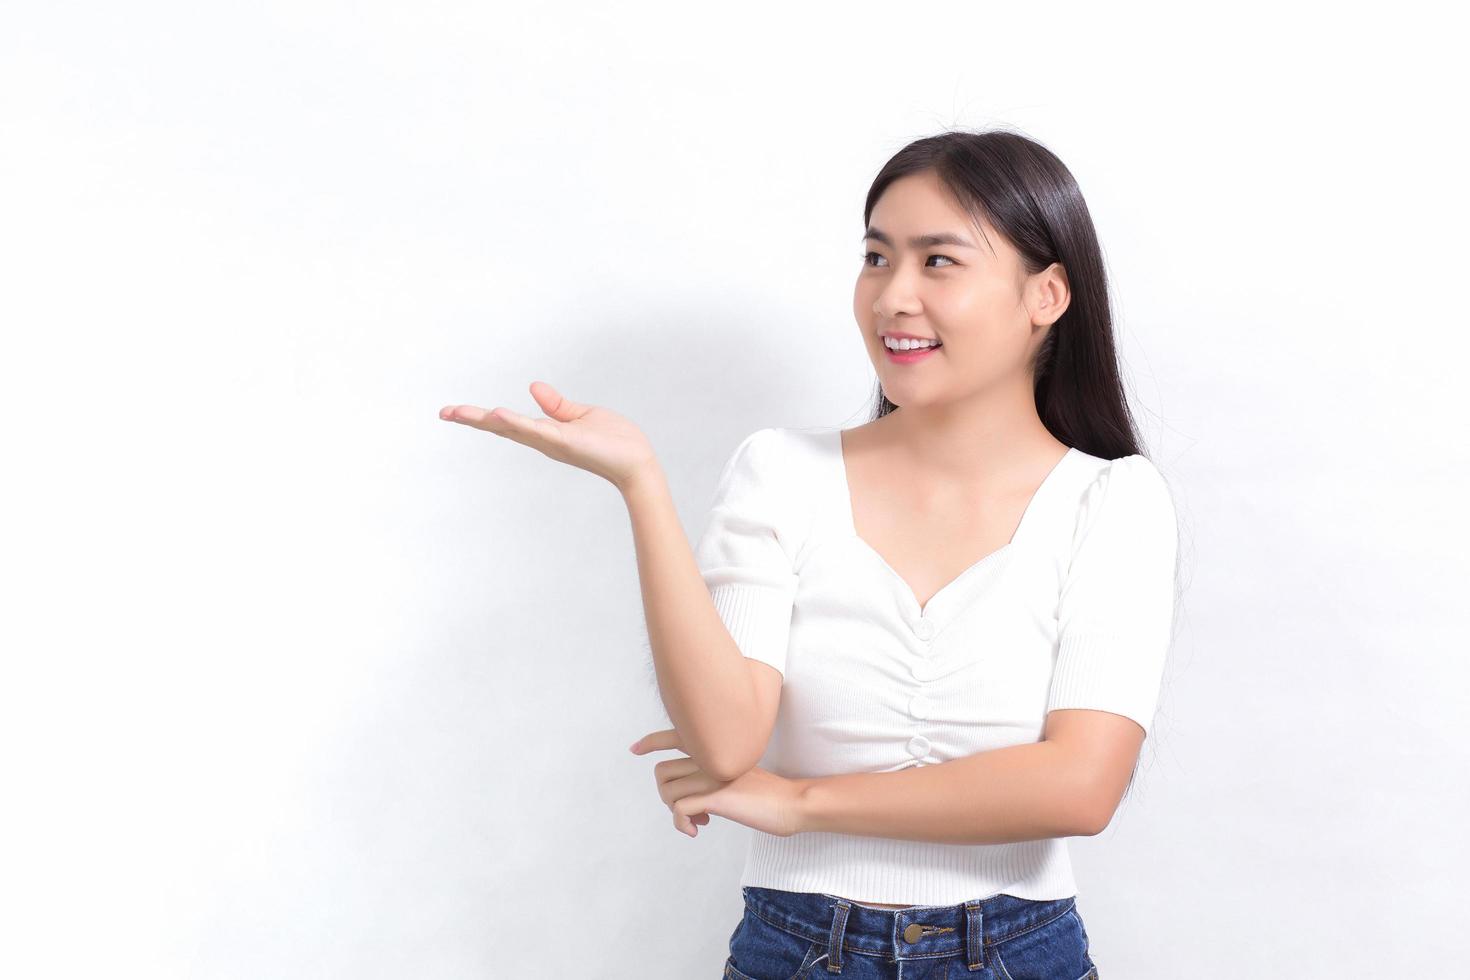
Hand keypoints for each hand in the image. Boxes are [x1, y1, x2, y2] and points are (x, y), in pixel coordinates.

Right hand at [440, 381, 658, 491]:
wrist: (637, 462)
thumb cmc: (614, 442)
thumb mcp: (581, 415)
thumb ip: (557, 404)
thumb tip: (532, 387)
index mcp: (545, 433)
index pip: (506, 423)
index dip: (480, 417)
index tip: (452, 411)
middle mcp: (543, 440)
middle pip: (500, 428)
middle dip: (471, 420)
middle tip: (443, 412)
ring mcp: (552, 442)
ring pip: (512, 429)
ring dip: (486, 420)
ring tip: (458, 412)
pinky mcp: (565, 442)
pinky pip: (537, 430)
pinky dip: (517, 423)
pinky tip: (498, 415)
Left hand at [629, 728, 805, 838]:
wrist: (792, 803)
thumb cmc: (768, 794)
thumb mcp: (737, 775)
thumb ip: (715, 773)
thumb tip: (693, 792)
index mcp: (715, 747)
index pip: (675, 735)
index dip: (651, 741)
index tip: (635, 749)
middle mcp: (710, 755)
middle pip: (662, 771)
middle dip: (668, 795)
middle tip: (690, 810)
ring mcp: (711, 774)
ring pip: (667, 791)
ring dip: (675, 812)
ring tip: (698, 820)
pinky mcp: (715, 795)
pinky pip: (678, 809)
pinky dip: (681, 824)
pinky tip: (697, 830)